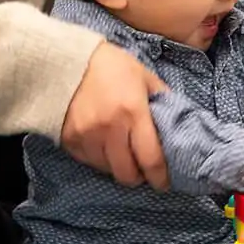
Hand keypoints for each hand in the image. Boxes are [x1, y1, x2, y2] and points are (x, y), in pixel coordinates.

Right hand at [62, 43, 169, 189]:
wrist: (66, 60)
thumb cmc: (111, 66)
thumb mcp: (144, 76)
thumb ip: (162, 100)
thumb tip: (177, 122)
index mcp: (133, 112)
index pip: (150, 158)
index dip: (159, 177)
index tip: (163, 182)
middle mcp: (109, 129)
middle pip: (127, 173)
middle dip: (137, 175)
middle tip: (141, 168)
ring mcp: (86, 137)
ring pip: (107, 169)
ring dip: (117, 165)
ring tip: (120, 152)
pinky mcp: (69, 140)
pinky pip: (88, 162)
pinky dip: (98, 159)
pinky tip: (102, 145)